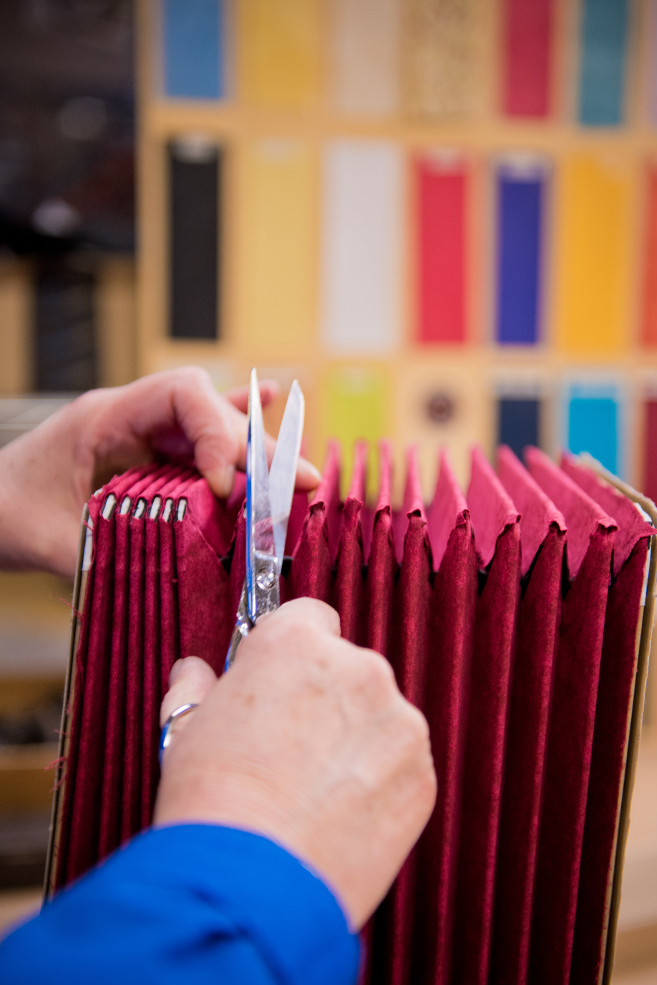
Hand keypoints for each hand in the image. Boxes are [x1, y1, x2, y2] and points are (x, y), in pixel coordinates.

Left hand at [0, 367, 319, 576]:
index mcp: (105, 416)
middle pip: (209, 412)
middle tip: (298, 486)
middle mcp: (132, 416)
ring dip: (256, 450)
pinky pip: (197, 432)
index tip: (225, 486)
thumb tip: (164, 588)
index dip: (216, 432)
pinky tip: (269, 403)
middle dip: (256, 448)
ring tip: (300, 478)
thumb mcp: (48, 540)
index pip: (180, 395)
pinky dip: (234, 427)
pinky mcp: (146, 452)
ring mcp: (141, 431)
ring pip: (211, 425)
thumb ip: (103, 557)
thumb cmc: (4, 513)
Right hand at [155, 598, 436, 929]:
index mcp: (297, 642)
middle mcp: (358, 668)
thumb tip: (194, 672)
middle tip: (290, 750)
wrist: (250, 883)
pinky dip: (378, 785)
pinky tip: (340, 817)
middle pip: (349, 669)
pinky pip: (400, 767)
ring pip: (379, 719)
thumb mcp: (187, 728)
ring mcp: (398, 721)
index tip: (282, 683)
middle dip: (327, 700)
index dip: (293, 654)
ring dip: (356, 743)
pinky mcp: (422, 774)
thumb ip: (199, 687)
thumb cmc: (213, 800)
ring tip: (312, 793)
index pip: (311, 617)